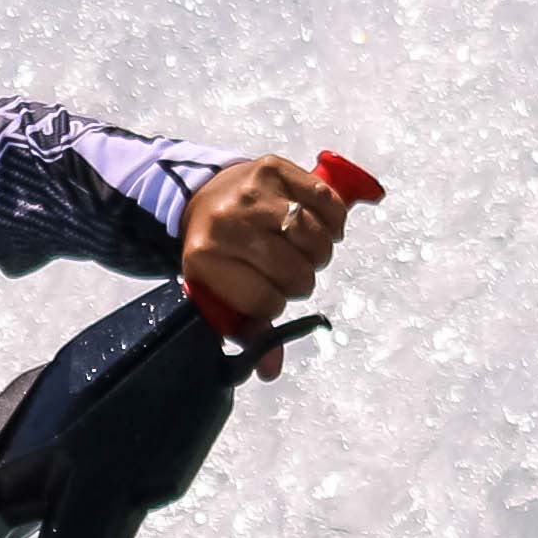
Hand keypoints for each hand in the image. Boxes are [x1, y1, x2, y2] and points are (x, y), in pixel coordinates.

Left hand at [181, 153, 353, 377]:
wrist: (203, 196)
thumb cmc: (219, 254)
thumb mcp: (220, 293)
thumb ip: (249, 330)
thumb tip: (271, 370)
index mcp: (206, 260)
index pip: (266, 301)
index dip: (277, 304)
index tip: (272, 294)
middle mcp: (227, 224)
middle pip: (294, 271)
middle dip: (300, 280)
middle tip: (292, 273)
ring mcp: (252, 193)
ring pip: (314, 238)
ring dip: (319, 253)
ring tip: (307, 252)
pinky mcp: (274, 167)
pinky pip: (325, 200)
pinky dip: (334, 221)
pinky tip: (324, 228)